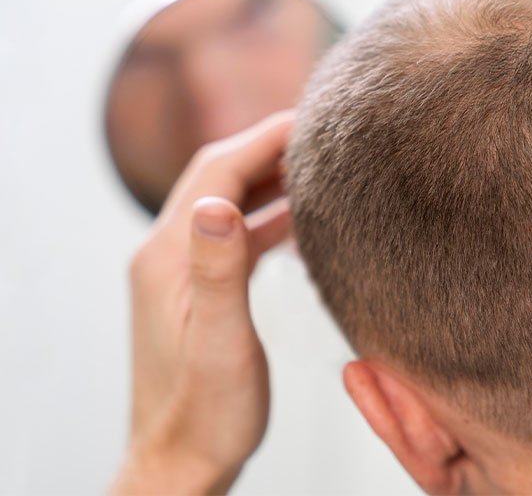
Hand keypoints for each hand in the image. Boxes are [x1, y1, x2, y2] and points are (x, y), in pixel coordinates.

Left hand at [111, 111, 294, 494]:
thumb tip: (217, 203)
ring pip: (228, 201)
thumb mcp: (220, 344)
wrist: (182, 458)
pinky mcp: (198, 286)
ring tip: (316, 165)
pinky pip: (235, 235)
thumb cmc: (206, 412)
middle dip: (267, 147)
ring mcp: (181, 269)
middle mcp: (167, 254)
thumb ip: (218, 272)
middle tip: (320, 132)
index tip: (309, 118)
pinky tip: (299, 216)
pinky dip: (267, 216)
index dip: (262, 138)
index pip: (216, 172)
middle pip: (218, 176)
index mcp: (168, 258)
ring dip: (268, 178)